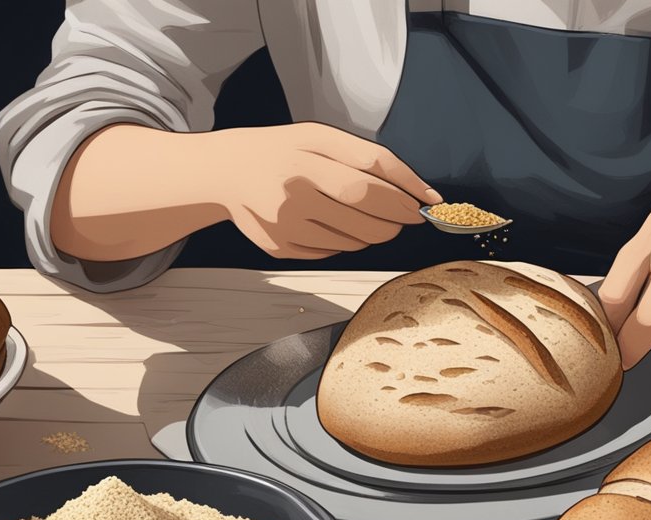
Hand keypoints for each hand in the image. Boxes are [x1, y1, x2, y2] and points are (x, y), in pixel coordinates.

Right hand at [213, 122, 441, 258]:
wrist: (225, 171)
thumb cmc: (283, 151)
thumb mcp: (321, 137)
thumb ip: (372, 159)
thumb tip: (423, 193)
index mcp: (305, 157)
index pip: (367, 183)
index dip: (403, 197)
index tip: (425, 204)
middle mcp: (292, 192)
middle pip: (364, 218)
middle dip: (394, 221)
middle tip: (403, 216)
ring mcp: (284, 224)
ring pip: (353, 241)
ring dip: (373, 233)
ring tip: (364, 215)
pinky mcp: (279, 247)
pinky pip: (331, 252)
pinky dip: (345, 242)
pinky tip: (331, 223)